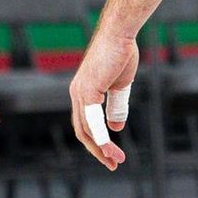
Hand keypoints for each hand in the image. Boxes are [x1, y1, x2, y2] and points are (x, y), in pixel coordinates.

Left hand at [70, 27, 139, 170]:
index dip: (98, 141)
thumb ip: (117, 107)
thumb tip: (116, 128)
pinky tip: (109, 146)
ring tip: (115, 159)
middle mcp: (77, 94)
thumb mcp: (120, 86)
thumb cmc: (121, 53)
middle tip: (114, 164)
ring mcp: (80, 93)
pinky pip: (92, 120)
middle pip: (83, 131)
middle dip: (98, 150)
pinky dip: (100, 135)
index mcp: (83, 93)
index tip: (113, 154)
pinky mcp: (87, 90)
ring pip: (86, 129)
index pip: (85, 124)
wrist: (120, 33)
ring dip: (101, 147)